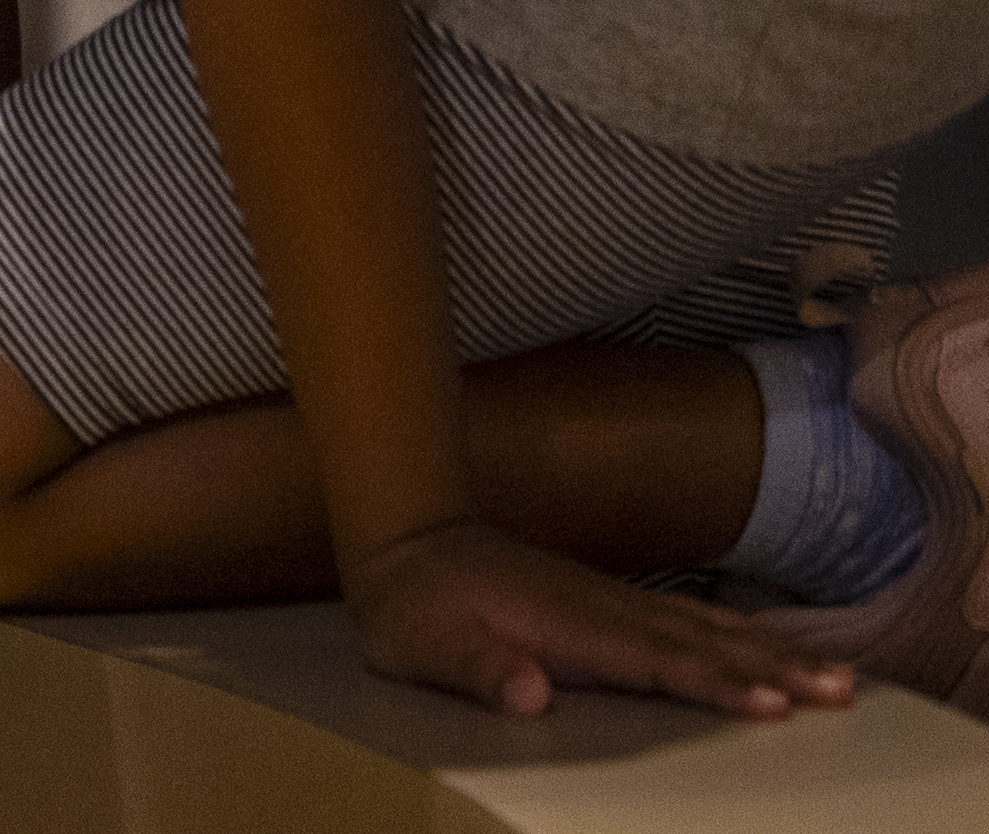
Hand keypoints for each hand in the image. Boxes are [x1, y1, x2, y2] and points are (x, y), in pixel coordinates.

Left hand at [342, 517, 857, 721]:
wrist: (402, 540)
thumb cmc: (413, 605)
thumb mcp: (425, 645)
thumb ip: (479, 669)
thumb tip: (528, 692)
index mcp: (569, 626)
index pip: (656, 661)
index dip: (715, 684)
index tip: (772, 703)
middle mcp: (604, 610)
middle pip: (704, 644)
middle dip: (774, 669)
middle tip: (841, 692)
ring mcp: (613, 603)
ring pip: (709, 631)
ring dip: (773, 653)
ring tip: (837, 678)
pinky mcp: (612, 605)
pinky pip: (693, 623)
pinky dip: (743, 637)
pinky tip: (776, 649)